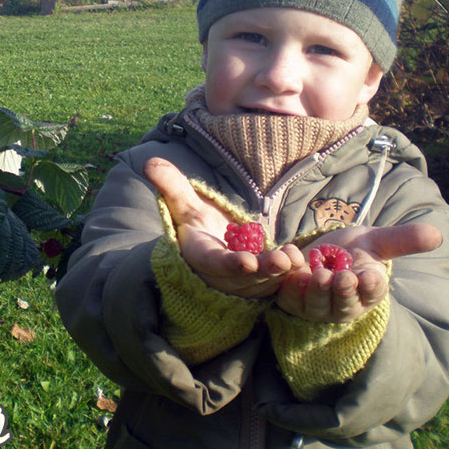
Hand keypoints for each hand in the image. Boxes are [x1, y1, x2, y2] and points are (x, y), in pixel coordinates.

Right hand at [144, 157, 301, 298]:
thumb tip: (149, 163)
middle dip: (262, 270)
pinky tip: (299, 259)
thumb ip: (171, 186)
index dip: (230, 264)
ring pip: (262, 282)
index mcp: (201, 255)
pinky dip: (289, 275)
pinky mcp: (260, 285)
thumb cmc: (198, 224)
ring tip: (292, 257)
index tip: (247, 263)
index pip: (214, 263)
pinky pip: (276, 283)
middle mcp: (221, 276)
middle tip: (281, 261)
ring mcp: (242, 283)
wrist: (213, 245)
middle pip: (243, 278)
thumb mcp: (185, 205)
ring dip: (279, 272)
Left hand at [276, 223, 442, 322]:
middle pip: (343, 303)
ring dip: (316, 290)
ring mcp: (316, 305)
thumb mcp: (377, 242)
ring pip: (315, 303)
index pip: (372, 292)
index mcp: (368, 292)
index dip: (370, 286)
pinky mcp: (292, 300)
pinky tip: (291, 269)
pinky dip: (289, 284)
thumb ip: (403, 239)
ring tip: (318, 274)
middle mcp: (343, 304)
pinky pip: (289, 296)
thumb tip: (436, 234)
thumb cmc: (354, 250)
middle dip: (341, 291)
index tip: (368, 277)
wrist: (320, 254)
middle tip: (341, 277)